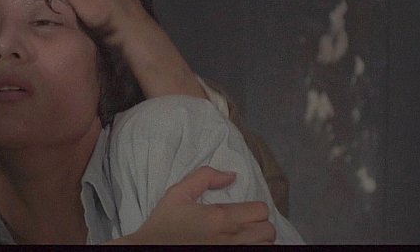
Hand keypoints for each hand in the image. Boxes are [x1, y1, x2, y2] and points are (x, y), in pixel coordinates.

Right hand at [111, 166, 275, 244]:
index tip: (242, 210)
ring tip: (244, 237)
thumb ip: (204, 176)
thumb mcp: (177, 193)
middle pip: (268, 231)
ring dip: (258, 240)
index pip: (261, 210)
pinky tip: (239, 245)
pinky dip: (251, 249)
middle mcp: (230, 239)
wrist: (150, 249)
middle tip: (244, 224)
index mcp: (220, 218)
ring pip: (266, 247)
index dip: (253, 208)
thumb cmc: (164, 224)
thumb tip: (231, 175)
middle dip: (258, 224)